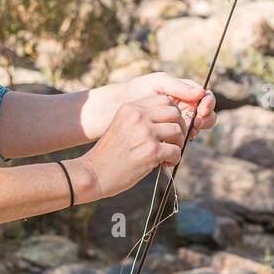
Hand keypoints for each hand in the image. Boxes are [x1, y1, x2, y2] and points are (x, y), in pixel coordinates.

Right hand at [78, 95, 193, 199]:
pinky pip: (176, 151)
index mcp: (131, 108)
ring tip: (166, 155)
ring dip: (177, 145)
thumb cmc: (109, 153)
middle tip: (173, 141)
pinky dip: (174, 159)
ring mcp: (146, 133)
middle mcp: (138, 117)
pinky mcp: (152, 151)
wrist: (93, 173)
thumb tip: (171, 120)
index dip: (173, 113)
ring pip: (177, 132)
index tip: (170, 126)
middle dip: (179, 128)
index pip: (164, 100)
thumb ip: (141, 119)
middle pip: (175, 113)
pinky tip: (163, 164)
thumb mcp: (121, 125)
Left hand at [122, 72, 216, 140]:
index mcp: (187, 91)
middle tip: (197, 123)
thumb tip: (201, 92)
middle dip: (207, 118)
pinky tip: (180, 138)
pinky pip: (187, 136)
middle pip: (208, 112)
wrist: (121, 105)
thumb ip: (178, 86)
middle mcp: (188, 105)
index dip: (208, 103)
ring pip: (201, 125)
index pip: (206, 96)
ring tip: (189, 132)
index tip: (201, 110)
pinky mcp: (174, 132)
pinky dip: (186, 138)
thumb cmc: (140, 88)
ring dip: (198, 128)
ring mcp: (182, 119)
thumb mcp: (159, 82)